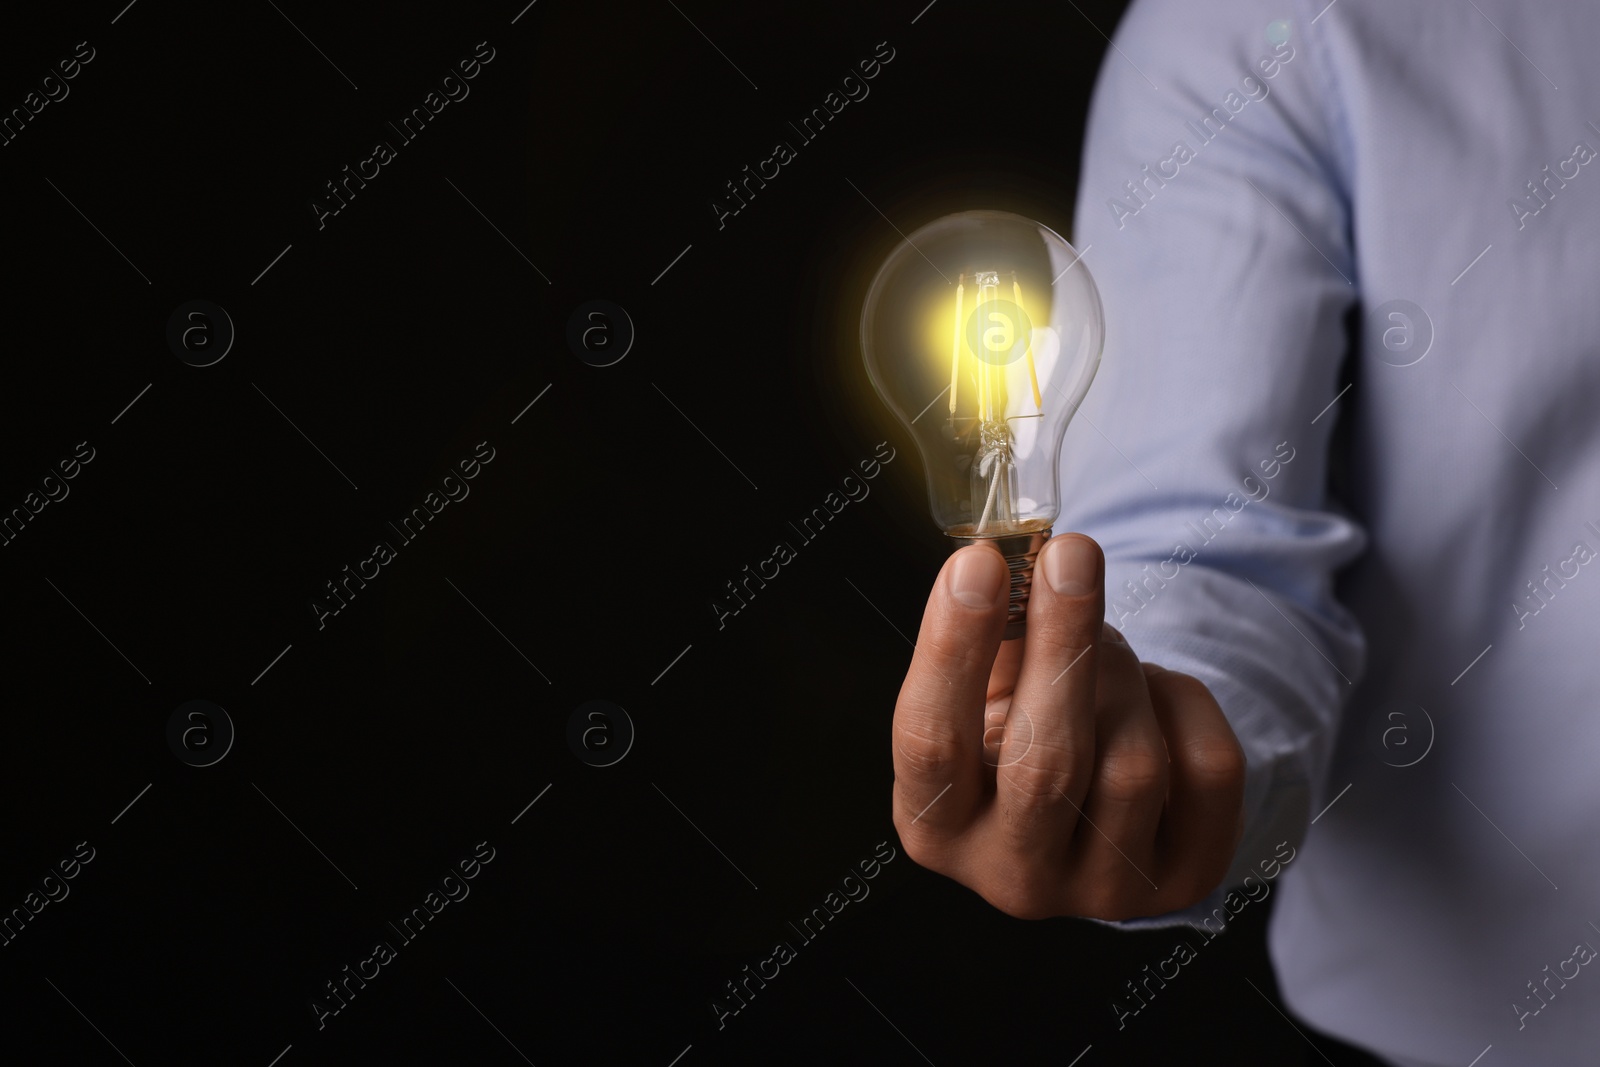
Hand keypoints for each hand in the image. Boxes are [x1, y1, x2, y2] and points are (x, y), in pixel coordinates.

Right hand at [890, 534, 1245, 919]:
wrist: (1093, 794)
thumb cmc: (1019, 721)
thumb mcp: (982, 689)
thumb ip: (988, 635)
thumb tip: (1017, 561)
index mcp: (936, 826)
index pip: (931, 741)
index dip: (955, 647)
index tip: (980, 563)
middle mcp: (1012, 876)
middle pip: (1043, 764)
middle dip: (1062, 644)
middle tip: (1071, 555)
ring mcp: (1103, 891)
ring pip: (1131, 767)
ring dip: (1121, 673)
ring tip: (1105, 644)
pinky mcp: (1185, 881)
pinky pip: (1207, 771)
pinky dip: (1186, 703)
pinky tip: (1154, 690)